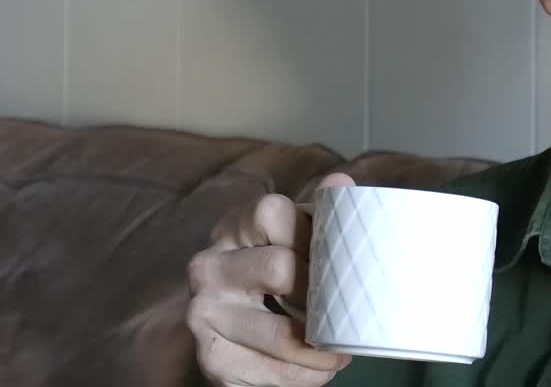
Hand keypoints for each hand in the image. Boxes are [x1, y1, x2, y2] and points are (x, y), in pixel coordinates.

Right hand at [187, 173, 355, 386]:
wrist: (230, 329)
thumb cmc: (273, 272)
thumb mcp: (295, 238)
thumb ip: (320, 211)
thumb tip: (342, 183)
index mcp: (233, 227)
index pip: (272, 212)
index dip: (313, 234)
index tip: (337, 257)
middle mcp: (209, 265)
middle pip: (280, 269)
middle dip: (323, 294)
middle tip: (346, 308)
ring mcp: (204, 313)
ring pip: (282, 334)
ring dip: (323, 349)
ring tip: (342, 350)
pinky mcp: (212, 358)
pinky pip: (272, 372)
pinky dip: (306, 376)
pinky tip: (319, 368)